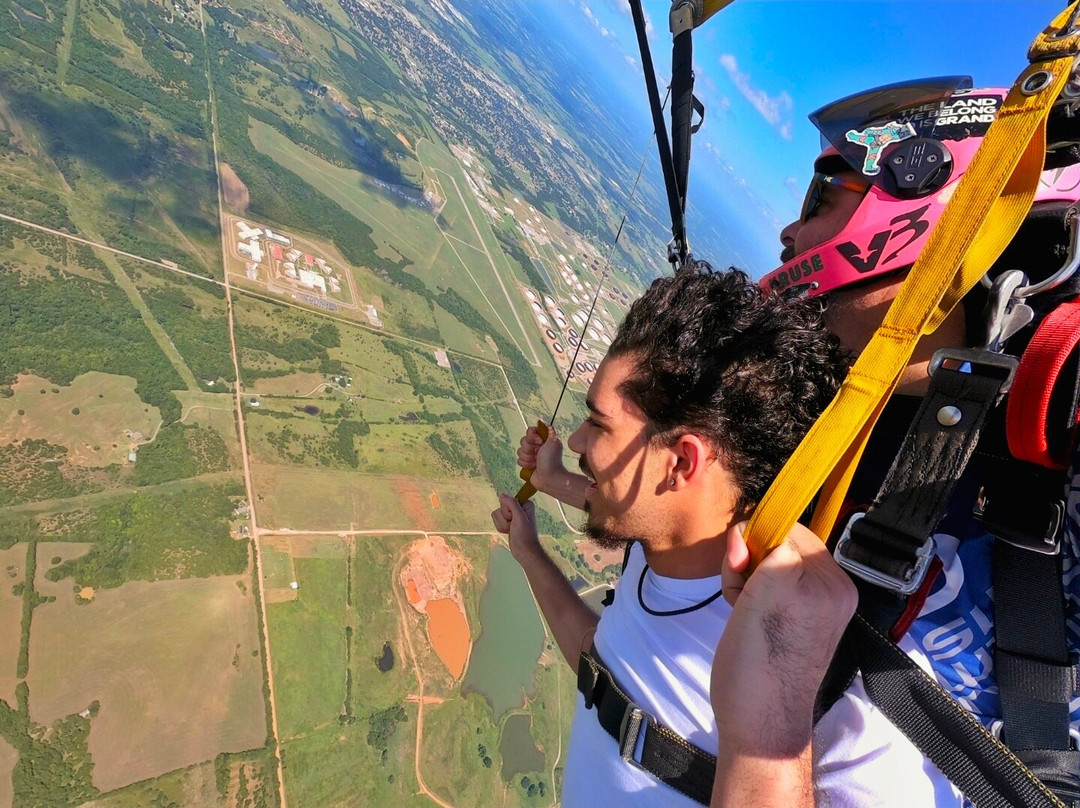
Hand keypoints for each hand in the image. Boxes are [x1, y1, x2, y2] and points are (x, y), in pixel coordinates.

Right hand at [492, 493, 542, 563]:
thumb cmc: (524, 535)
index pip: (507, 500)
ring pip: (497, 514)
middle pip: (501, 507)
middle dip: (505, 518)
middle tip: (513, 525)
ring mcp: (512, 516)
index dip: (508, 510)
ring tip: (511, 530)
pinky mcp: (507, 522)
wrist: (523, 551)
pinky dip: (501, 527)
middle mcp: (518, 508)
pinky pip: (497, 520)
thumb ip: (511, 503)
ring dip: (502, 524)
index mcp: (525, 504)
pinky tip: (508, 532)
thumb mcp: (519, 517)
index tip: (514, 518)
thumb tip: (502, 494)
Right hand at [517, 423, 564, 493]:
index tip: (540, 442)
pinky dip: (526, 464)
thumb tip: (542, 421)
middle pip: (523, 441)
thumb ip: (549, 430)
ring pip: (520, 451)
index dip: (532, 437)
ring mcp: (531, 455)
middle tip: (538, 454)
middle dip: (530, 449)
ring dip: (528, 458)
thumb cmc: (552, 460)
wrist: (549, 477)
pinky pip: (519, 460)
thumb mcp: (553, 442)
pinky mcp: (527, 464)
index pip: (530, 431)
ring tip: (536, 462)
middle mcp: (536, 446)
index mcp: (543, 439)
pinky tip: (533, 467)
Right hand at [714, 521, 855, 754]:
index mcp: (833, 580)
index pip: (790, 528)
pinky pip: (770, 587)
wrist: (758, 723)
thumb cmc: (760, 663)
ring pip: (768, 565)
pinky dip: (748, 593)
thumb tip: (751, 529)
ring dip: (744, 577)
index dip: (757, 539)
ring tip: (739, 606)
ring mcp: (815, 607)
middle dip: (750, 560)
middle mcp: (830, 589)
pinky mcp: (797, 622)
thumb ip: (766, 551)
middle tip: (739, 591)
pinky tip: (741, 614)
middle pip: (779, 545)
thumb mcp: (764, 592)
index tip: (740, 564)